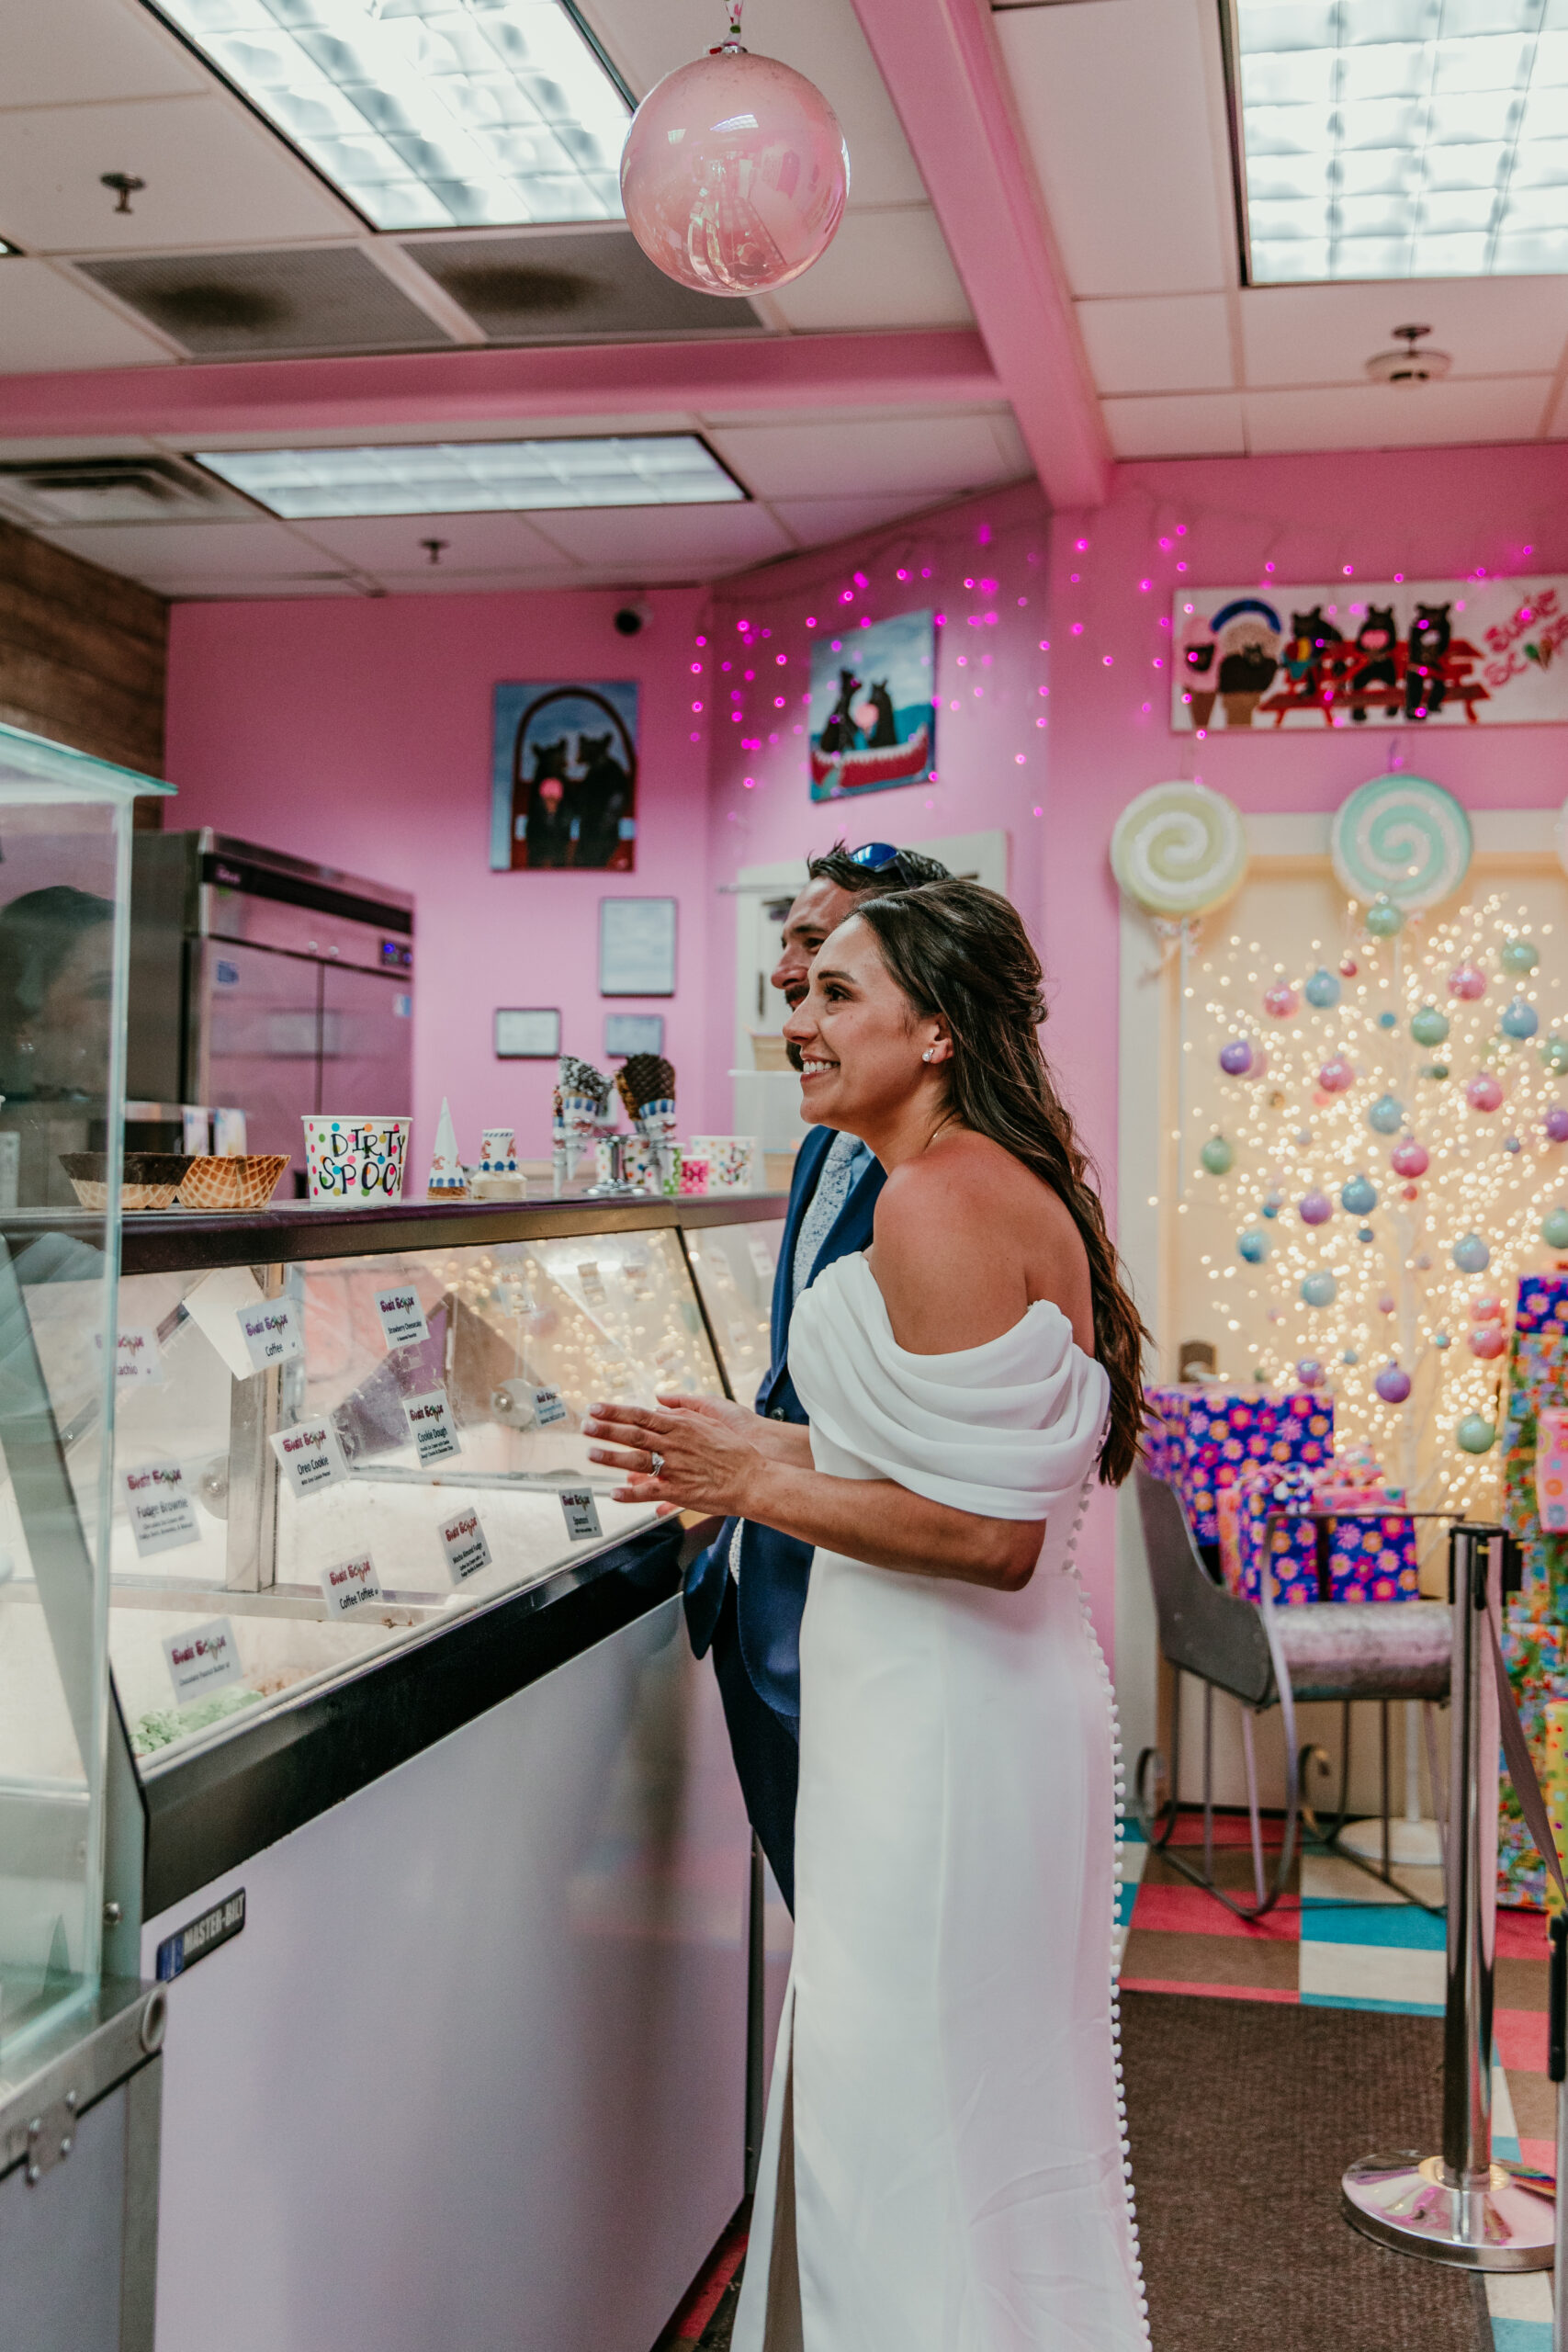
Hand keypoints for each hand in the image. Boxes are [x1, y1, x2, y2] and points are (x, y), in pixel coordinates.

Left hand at [583, 1392, 765, 1517]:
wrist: (752, 1476)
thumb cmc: (734, 1448)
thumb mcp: (710, 1419)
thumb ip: (682, 1409)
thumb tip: (659, 1402)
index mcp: (680, 1426)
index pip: (640, 1415)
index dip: (615, 1411)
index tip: (595, 1407)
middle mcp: (675, 1445)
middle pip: (633, 1435)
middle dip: (606, 1430)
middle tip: (584, 1426)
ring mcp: (675, 1468)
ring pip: (637, 1461)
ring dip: (612, 1458)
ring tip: (591, 1454)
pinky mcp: (680, 1490)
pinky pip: (650, 1492)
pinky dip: (631, 1493)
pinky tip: (614, 1493)